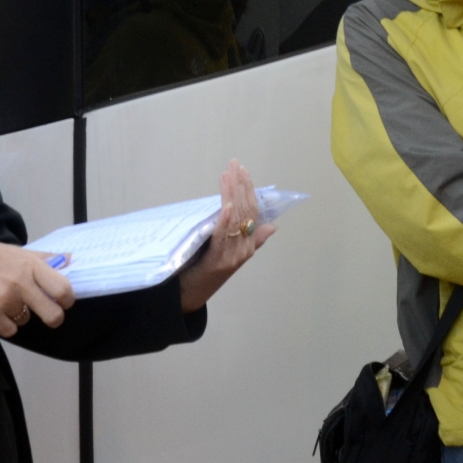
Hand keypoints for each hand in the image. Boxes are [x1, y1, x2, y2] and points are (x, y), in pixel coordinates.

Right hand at [0, 238, 74, 336]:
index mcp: (30, 265)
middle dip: (54, 318)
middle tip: (48, 315)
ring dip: (20, 315)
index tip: (64, 301)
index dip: (68, 299)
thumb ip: (43, 258)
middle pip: (53, 314)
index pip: (63, 289)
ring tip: (5, 300)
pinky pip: (9, 330)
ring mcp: (5, 300)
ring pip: (26, 320)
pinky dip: (4, 324)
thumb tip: (69, 259)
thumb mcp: (16, 251)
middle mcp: (21, 283)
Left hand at [176, 160, 274, 312]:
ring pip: (234, 220)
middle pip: (245, 212)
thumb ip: (251, 240)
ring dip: (231, 195)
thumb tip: (272, 226)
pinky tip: (225, 205)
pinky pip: (222, 237)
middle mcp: (244, 250)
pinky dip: (224, 220)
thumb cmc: (205, 273)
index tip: (242, 170)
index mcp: (248, 246)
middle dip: (240, 186)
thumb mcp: (229, 254)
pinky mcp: (217, 261)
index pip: (253, 212)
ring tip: (228, 175)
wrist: (190, 297)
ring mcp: (231, 256)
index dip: (248, 190)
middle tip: (234, 164)